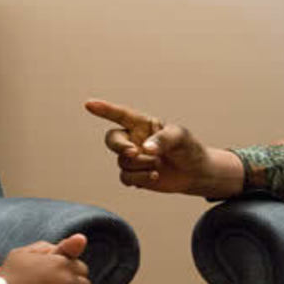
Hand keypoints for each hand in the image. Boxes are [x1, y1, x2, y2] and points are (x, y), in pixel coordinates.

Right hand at [84, 98, 242, 198]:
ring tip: (159, 165)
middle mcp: (133, 139)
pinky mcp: (134, 176)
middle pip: (112, 140)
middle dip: (120, 146)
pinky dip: (139, 178)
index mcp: (142, 124)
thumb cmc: (188, 148)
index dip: (104, 110)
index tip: (89, 104)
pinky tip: (155, 177)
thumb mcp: (180, 136)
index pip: (120, 115)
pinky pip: (126, 177)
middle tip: (134, 152)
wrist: (194, 172)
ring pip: (123, 162)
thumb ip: (163, 139)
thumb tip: (145, 149)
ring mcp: (133, 158)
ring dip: (141, 165)